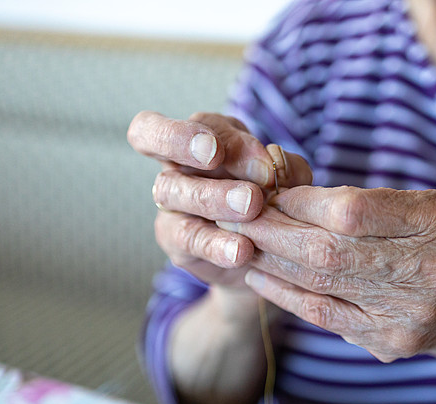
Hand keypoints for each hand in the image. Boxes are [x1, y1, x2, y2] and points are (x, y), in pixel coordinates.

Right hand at [127, 111, 311, 288]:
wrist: (263, 253)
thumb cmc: (270, 200)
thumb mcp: (284, 178)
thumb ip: (284, 166)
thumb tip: (278, 164)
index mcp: (204, 135)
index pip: (192, 119)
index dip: (212, 126)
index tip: (234, 143)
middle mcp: (176, 161)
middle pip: (151, 137)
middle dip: (182, 142)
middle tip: (216, 156)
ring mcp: (170, 200)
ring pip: (171, 189)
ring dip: (211, 195)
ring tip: (251, 206)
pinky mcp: (173, 238)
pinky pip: (187, 237)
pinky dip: (215, 244)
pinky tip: (241, 250)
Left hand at [219, 186, 435, 362]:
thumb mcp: (422, 208)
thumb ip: (365, 204)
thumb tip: (286, 198)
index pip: (353, 210)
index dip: (302, 201)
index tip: (271, 192)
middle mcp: (429, 270)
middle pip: (330, 250)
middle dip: (273, 231)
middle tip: (238, 215)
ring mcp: (409, 313)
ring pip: (320, 285)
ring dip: (271, 261)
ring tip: (242, 242)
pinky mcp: (389, 343)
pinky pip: (323, 316)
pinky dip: (285, 294)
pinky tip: (260, 276)